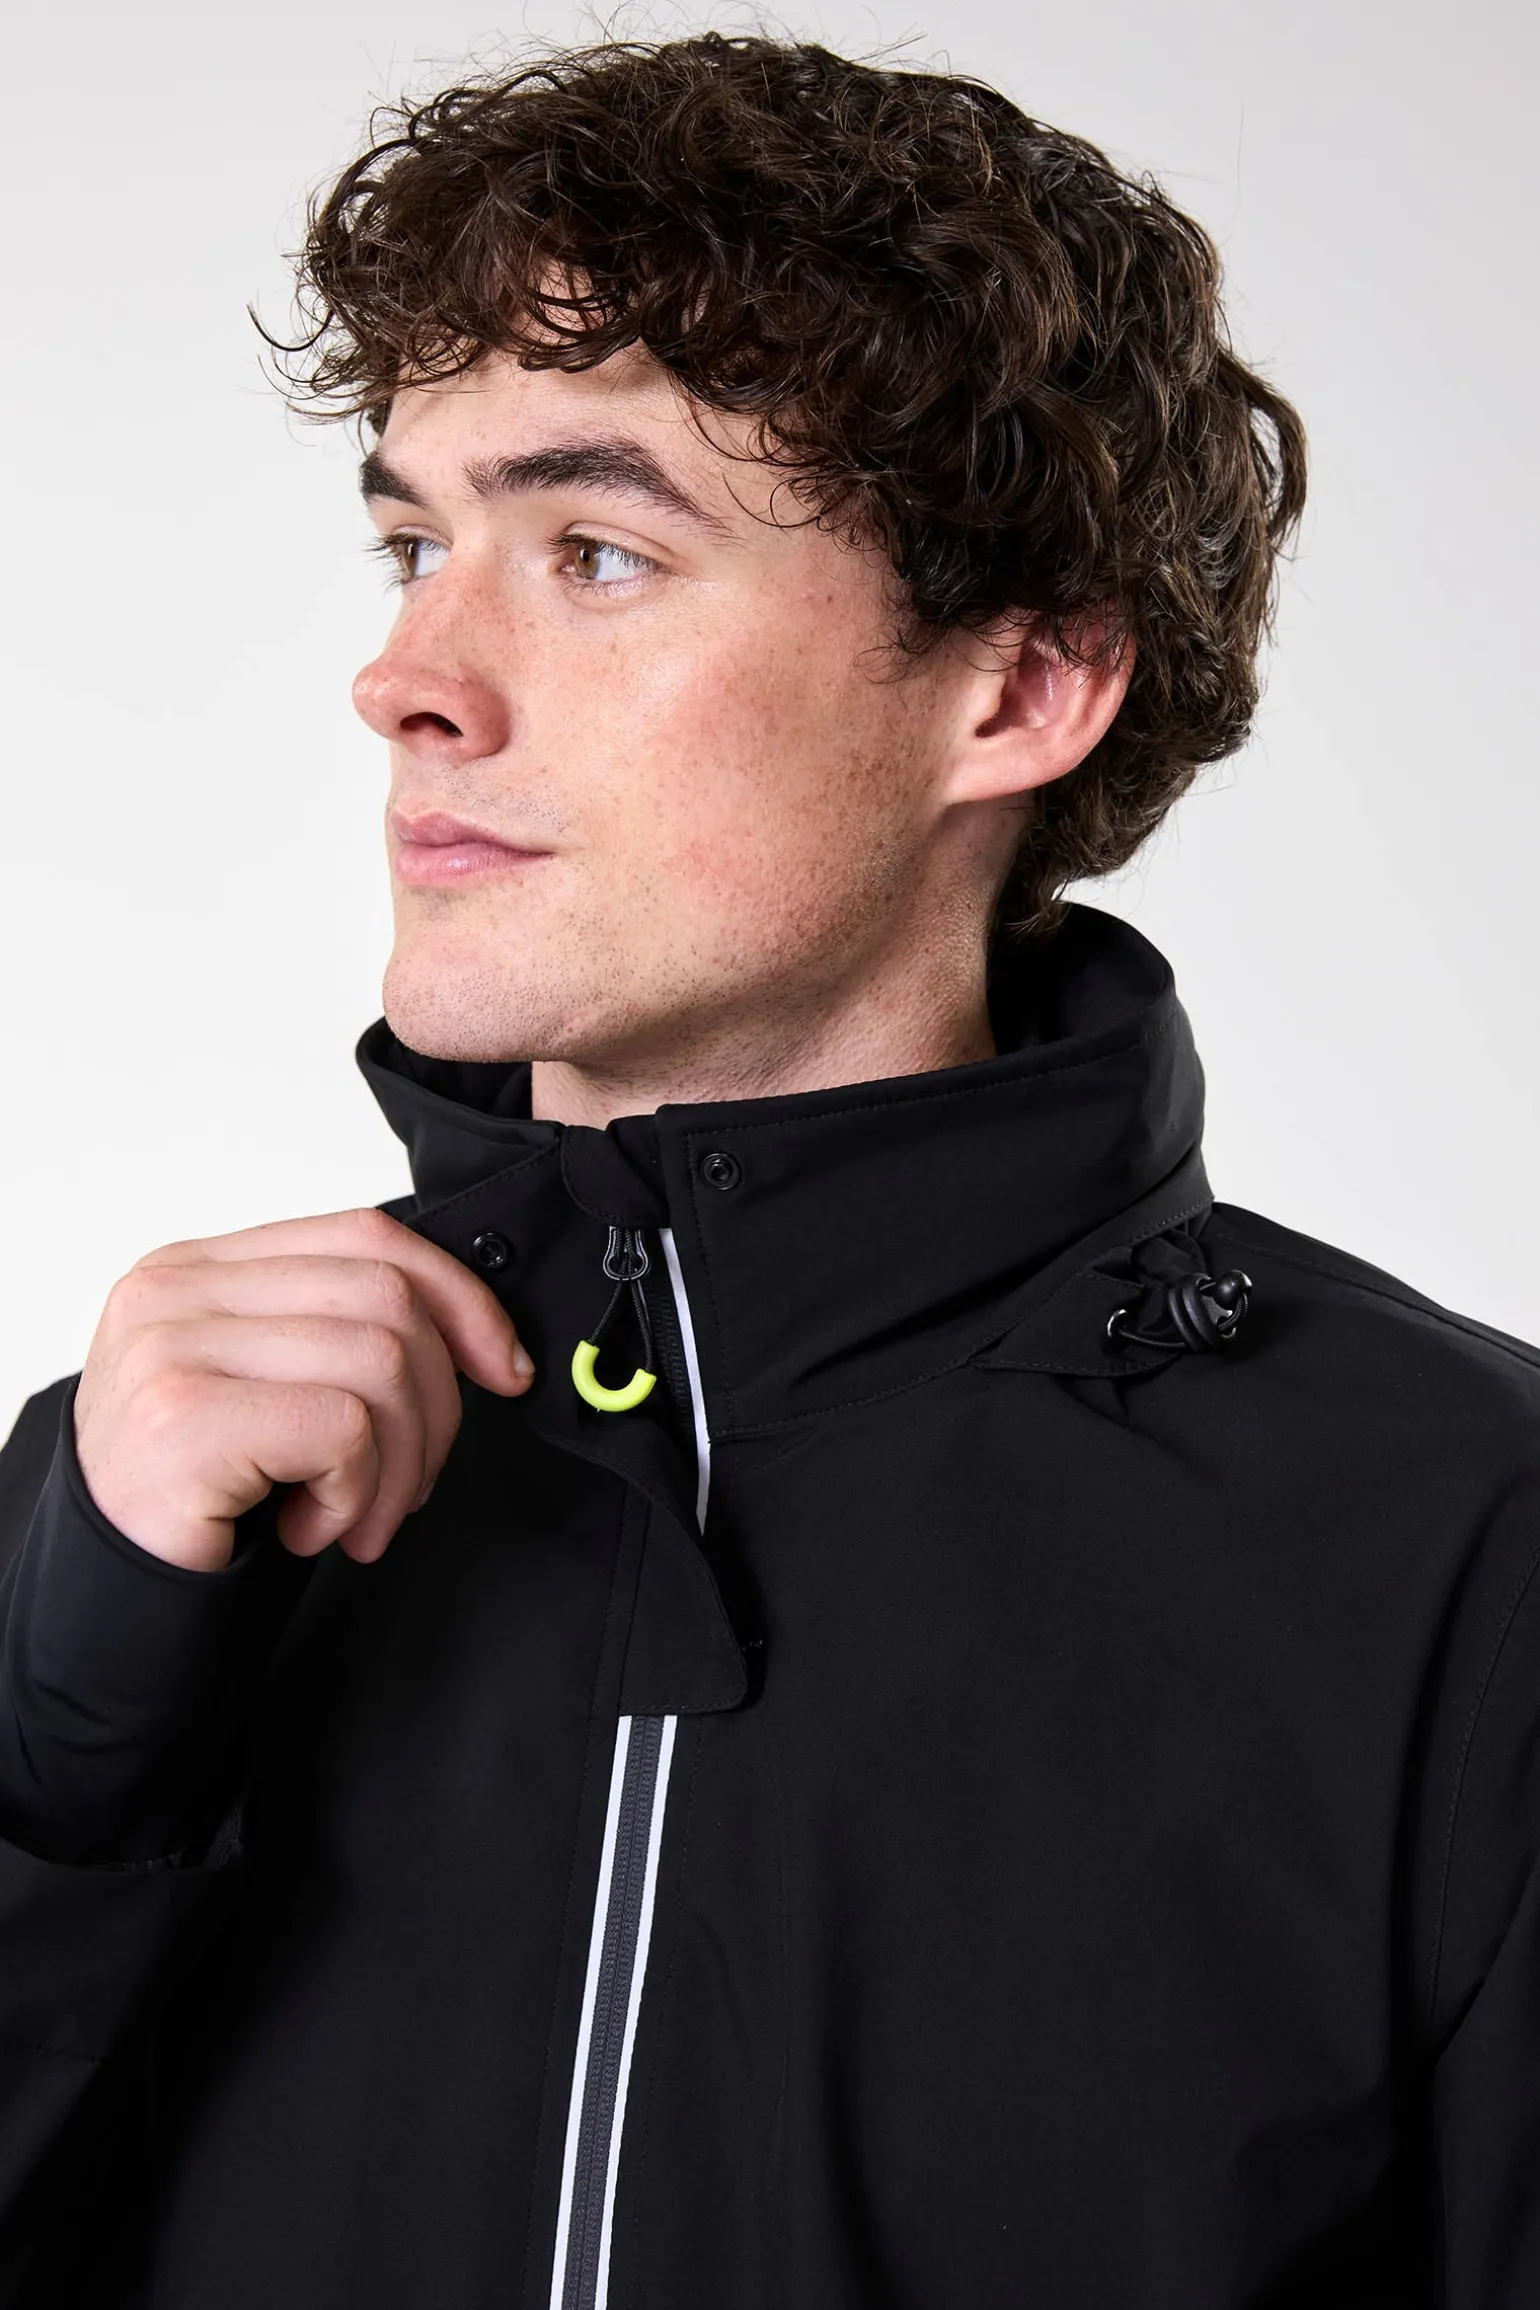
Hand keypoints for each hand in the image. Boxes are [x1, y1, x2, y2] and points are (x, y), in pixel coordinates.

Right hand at [72, 1206, 532, 1572]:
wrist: (110, 1595)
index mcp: (200, 1267)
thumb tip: (481, 1336)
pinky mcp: (186, 1417)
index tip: (506, 1368)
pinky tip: (307, 1529)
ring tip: (357, 1519)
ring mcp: (173, 1347)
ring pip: (380, 1362)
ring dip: (397, 1466)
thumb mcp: (272, 1388)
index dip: (460, 1297)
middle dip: (438, 1405)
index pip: (365, 1236)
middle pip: (386, 1298)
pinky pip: (342, 1429)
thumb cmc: (203, 1496)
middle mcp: (176, 1290)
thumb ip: (336, 1333)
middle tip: (412, 1484)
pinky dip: (353, 1494)